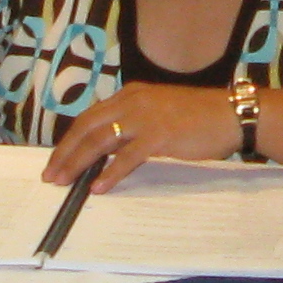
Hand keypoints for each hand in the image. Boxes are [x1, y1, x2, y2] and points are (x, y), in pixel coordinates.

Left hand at [42, 85, 246, 188]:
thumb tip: (109, 149)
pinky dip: (109, 173)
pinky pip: (126, 157)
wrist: (231, 114)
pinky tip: (98, 187)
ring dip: (77, 163)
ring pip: (99, 141)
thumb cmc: (199, 117)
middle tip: (50, 175)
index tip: (56, 159)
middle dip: (65, 153)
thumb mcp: (159, 112)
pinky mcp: (159, 135)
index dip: (70, 139)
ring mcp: (145, 117)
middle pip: (86, 127)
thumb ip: (134, 124)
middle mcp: (133, 102)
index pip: (89, 117)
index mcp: (131, 95)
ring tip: (64, 182)